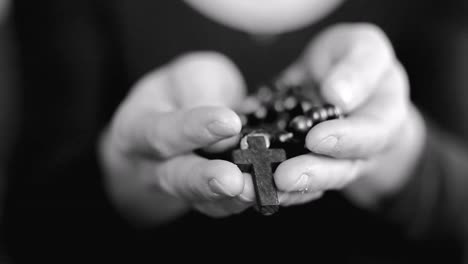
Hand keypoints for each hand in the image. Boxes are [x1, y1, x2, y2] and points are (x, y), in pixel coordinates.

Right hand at [99, 52, 256, 223]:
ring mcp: (179, 189)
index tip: (229, 122)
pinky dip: (244, 203)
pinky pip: (222, 207)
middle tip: (233, 180)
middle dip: (205, 180)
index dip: (195, 127)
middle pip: (175, 178)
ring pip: (201, 200)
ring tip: (253, 191)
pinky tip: (264, 196)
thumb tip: (227, 126)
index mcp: (138, 129)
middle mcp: (153, 167)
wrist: (174, 120)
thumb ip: (201, 91)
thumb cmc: (182, 91)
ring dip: (229, 199)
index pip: (162, 130)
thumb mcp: (188, 75)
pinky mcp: (204, 200)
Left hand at [274, 23, 425, 207]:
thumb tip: (338, 95)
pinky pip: (286, 176)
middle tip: (284, 176)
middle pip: (341, 169)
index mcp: (383, 119)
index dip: (346, 140)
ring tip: (260, 187)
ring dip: (287, 188)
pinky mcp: (299, 160)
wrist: (333, 76)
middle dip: (313, 174)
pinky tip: (247, 180)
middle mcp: (358, 149)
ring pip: (313, 181)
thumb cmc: (352, 58)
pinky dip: (267, 179)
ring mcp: (329, 160)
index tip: (317, 138)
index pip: (371, 135)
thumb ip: (357, 68)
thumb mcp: (362, 47)